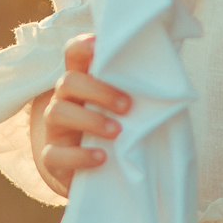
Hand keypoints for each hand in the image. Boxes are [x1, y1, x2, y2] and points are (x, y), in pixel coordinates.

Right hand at [30, 34, 130, 195]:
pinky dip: (79, 156)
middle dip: (97, 90)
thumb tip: (170, 72)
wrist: (94, 176)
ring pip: (56, 112)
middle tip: (127, 106)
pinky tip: (101, 158)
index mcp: (83, 83)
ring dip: (89, 120)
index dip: (83, 46)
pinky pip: (54, 154)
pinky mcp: (52, 158)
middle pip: (67, 81)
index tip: (100, 46)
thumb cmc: (117, 132)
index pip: (74, 54)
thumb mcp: (125, 109)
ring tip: (116, 132)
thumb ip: (138, 91)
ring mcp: (54, 129)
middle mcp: (64, 100)